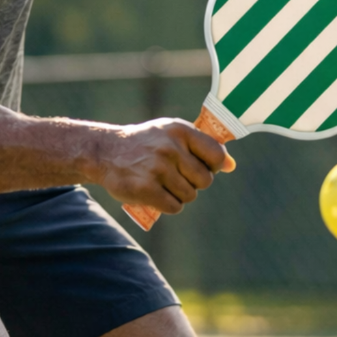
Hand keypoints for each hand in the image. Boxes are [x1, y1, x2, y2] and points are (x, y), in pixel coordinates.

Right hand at [96, 119, 235, 214]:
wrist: (105, 152)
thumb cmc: (145, 143)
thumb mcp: (171, 134)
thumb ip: (200, 146)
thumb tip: (231, 165)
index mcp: (179, 131)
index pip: (215, 154)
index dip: (213, 166)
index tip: (201, 166)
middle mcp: (170, 148)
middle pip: (204, 180)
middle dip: (195, 183)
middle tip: (178, 177)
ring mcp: (157, 169)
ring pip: (189, 195)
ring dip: (180, 195)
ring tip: (164, 185)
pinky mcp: (146, 189)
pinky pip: (174, 206)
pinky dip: (169, 205)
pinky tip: (158, 196)